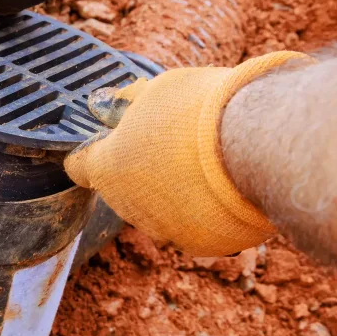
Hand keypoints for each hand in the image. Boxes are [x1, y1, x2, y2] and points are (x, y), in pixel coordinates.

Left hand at [64, 52, 309, 255]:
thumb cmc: (201, 112)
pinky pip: (196, 225)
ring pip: (161, 209)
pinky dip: (207, 210)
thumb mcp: (159, 90)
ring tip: (209, 164)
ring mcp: (162, 230)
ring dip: (176, 191)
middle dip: (144, 168)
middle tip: (177, 143)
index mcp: (107, 168)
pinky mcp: (199, 245)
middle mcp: (127, 206)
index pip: (80, 166)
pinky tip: (227, 187)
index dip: (94, 152)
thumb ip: (130, 103)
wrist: (256, 148)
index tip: (110, 142)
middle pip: (126, 187)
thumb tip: (108, 104)